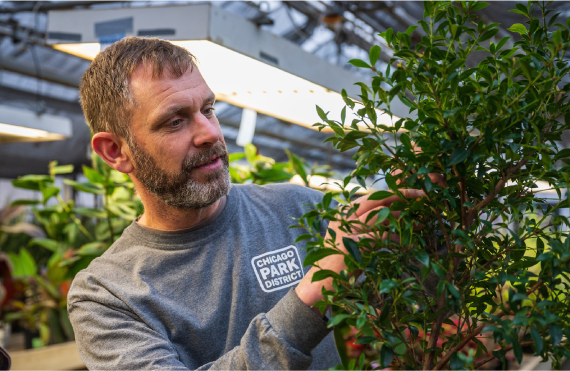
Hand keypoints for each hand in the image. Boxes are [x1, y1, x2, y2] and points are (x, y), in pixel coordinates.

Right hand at [295, 189, 425, 315]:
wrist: (322, 283)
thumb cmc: (340, 263)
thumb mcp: (351, 238)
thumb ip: (366, 225)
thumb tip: (394, 215)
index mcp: (342, 212)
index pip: (371, 197)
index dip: (393, 192)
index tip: (411, 192)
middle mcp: (343, 217)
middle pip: (376, 199)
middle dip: (402, 194)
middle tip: (422, 196)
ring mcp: (347, 229)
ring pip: (381, 215)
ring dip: (404, 217)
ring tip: (421, 222)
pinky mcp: (354, 243)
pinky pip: (382, 234)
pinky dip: (397, 237)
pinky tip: (408, 242)